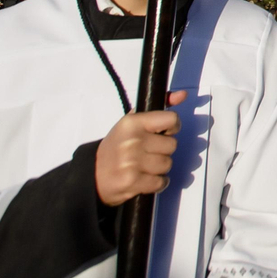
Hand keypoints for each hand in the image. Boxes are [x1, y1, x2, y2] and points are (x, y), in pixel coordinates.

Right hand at [95, 90, 186, 206]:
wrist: (93, 175)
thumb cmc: (117, 146)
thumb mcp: (132, 122)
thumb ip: (159, 106)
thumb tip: (182, 94)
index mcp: (132, 123)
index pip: (171, 119)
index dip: (173, 127)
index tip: (166, 132)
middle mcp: (132, 141)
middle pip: (172, 145)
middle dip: (163, 150)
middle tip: (148, 152)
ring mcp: (132, 163)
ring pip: (167, 164)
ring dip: (160, 167)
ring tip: (145, 166)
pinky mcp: (132, 182)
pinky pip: (161, 182)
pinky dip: (157, 183)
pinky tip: (146, 178)